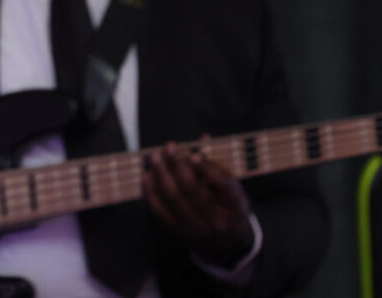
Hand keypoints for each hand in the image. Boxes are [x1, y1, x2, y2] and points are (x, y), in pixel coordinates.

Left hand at [141, 141, 254, 262]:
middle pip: (193, 192)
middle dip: (178, 166)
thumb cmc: (228, 207)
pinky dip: (150, 192)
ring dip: (161, 175)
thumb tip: (203, 137)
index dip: (208, 169)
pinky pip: (160, 211)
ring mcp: (195, 228)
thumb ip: (219, 164)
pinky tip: (146, 176)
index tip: (193, 154)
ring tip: (154, 157)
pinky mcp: (178, 232)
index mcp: (235, 206)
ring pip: (174, 200)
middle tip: (169, 146)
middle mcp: (216, 219)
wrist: (225, 245)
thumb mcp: (233, 189)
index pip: (223, 186)